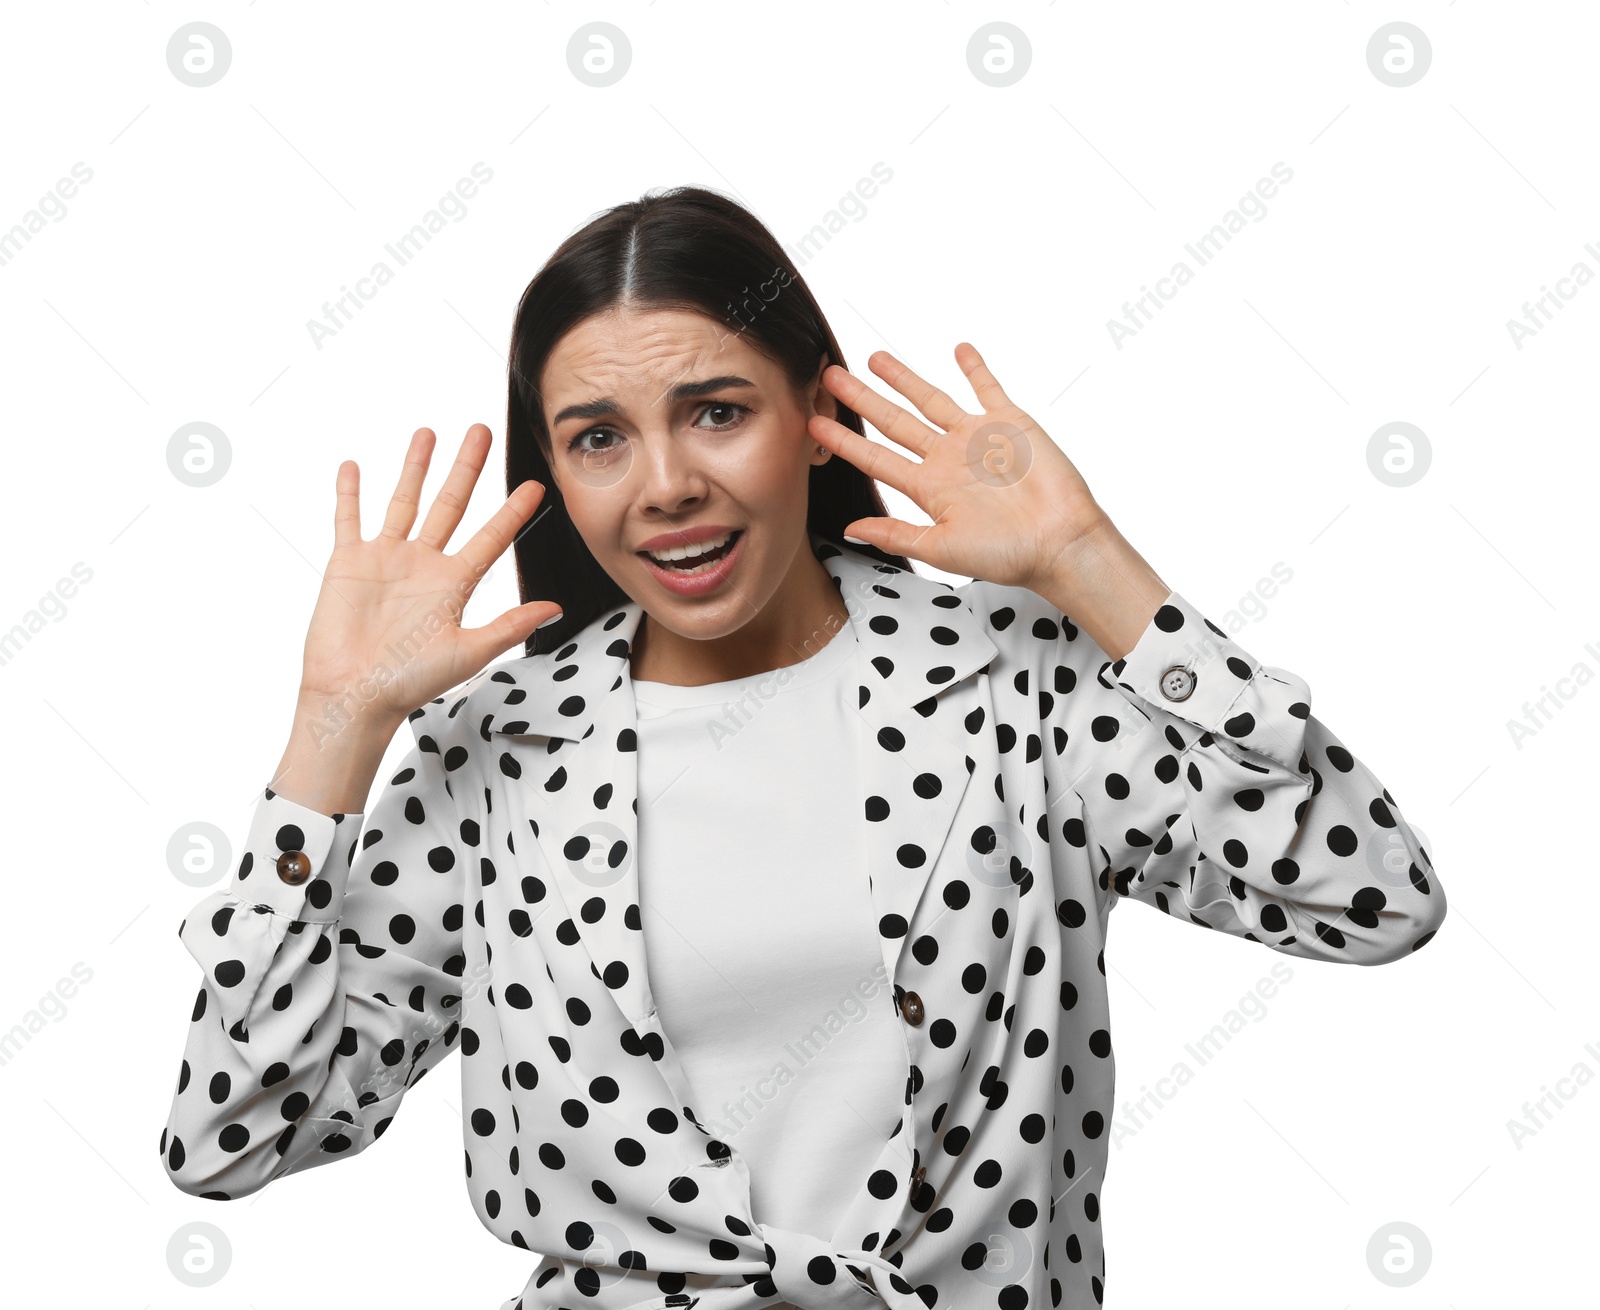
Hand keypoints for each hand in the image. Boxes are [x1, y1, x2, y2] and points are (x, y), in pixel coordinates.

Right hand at [297, 423, 560, 727]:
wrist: (355, 695)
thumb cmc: (410, 682)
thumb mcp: (469, 651)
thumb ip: (509, 626)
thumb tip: (555, 608)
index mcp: (454, 583)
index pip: (491, 537)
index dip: (513, 512)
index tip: (536, 486)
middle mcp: (423, 564)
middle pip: (450, 504)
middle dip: (466, 468)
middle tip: (482, 431)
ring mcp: (386, 559)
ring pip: (404, 501)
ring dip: (415, 467)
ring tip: (428, 432)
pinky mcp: (348, 562)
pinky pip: (349, 519)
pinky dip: (350, 493)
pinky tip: (353, 466)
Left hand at [811, 343, 1107, 594]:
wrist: (1060, 541)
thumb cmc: (1008, 554)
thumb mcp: (941, 549)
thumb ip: (896, 535)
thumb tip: (851, 527)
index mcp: (929, 489)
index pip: (876, 458)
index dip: (844, 440)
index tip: (814, 423)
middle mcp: (947, 459)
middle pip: (894, 421)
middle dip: (861, 398)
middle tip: (830, 376)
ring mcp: (976, 438)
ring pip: (931, 399)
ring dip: (903, 378)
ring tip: (875, 357)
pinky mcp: (1009, 422)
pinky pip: (987, 387)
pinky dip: (974, 367)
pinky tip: (959, 349)